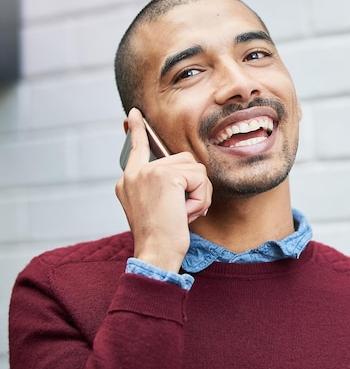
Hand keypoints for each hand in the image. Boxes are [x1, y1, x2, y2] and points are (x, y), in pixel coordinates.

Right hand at [115, 108, 211, 271]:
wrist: (156, 254)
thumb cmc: (161, 238)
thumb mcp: (157, 207)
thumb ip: (163, 186)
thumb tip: (184, 174)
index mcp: (128, 181)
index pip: (135, 148)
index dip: (136, 130)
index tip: (134, 114)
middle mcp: (135, 173)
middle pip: (184, 160)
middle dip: (193, 187)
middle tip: (181, 212)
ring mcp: (148, 172)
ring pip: (196, 169)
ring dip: (199, 194)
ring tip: (182, 213)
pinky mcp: (165, 176)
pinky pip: (201, 179)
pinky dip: (201, 199)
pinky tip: (186, 213)